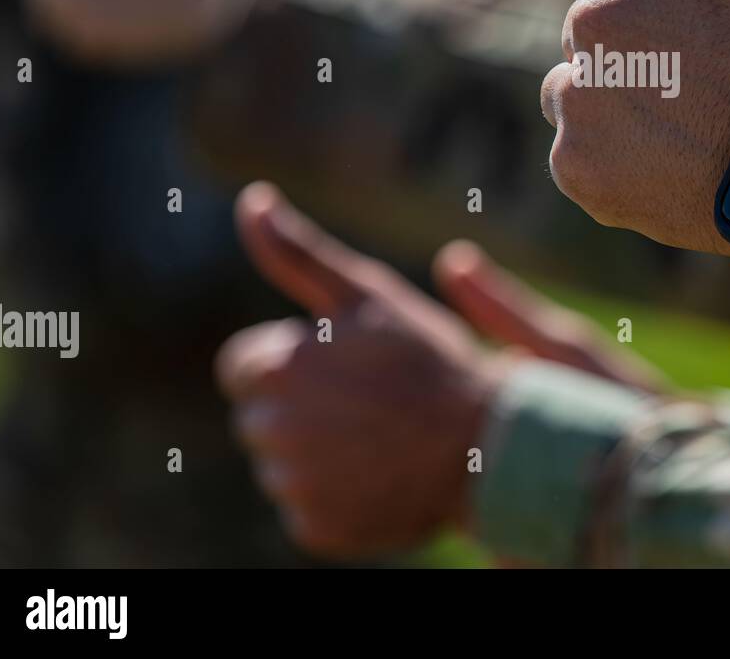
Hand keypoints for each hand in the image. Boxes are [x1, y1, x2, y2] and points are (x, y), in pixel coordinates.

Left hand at [217, 182, 660, 557]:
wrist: (486, 441)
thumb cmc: (429, 358)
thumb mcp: (365, 292)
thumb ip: (297, 251)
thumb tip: (252, 199)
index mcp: (273, 369)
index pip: (243, 367)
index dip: (294, 360)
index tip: (343, 362)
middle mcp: (270, 432)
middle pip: (261, 417)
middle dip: (303, 407)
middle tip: (370, 400)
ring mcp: (292, 487)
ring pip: (285, 465)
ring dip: (320, 452)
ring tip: (381, 435)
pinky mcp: (316, 530)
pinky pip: (309, 509)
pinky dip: (338, 497)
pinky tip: (382, 474)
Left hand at [541, 0, 729, 254]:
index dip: (669, 3)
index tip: (716, 34)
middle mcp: (589, 18)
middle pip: (593, 32)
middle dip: (637, 51)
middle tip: (708, 85)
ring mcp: (580, 94)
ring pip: (580, 91)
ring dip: (620, 105)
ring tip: (692, 127)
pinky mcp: (576, 164)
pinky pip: (578, 154)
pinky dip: (613, 164)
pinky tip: (672, 165)